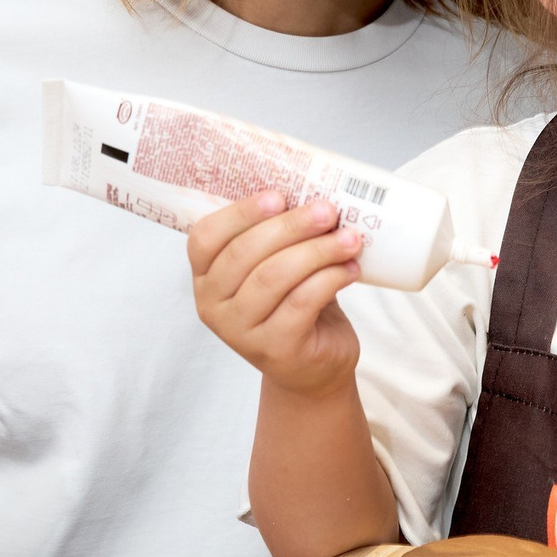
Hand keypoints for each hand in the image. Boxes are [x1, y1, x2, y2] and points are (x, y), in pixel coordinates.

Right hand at [190, 192, 363, 397]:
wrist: (314, 367)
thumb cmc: (295, 304)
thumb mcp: (277, 266)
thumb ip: (279, 235)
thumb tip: (312, 189)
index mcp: (206, 277)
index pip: (206, 237)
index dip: (240, 213)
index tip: (280, 195)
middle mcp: (213, 306)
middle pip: (245, 254)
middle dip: (291, 226)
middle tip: (327, 210)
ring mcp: (241, 332)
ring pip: (275, 277)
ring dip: (317, 250)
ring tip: (350, 238)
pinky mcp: (276, 349)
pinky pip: (302, 302)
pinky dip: (330, 278)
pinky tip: (351, 269)